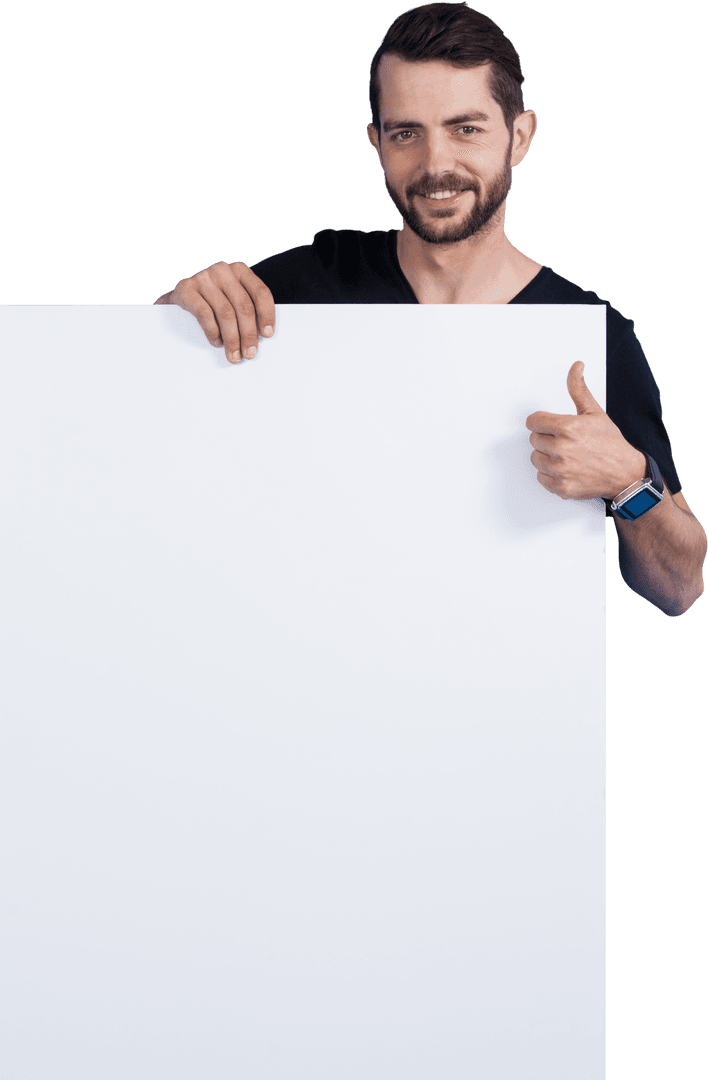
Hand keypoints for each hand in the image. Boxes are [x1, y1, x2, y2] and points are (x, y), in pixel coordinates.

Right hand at [154, 261, 275, 363]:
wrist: (181, 293)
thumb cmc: (212, 298)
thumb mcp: (232, 297)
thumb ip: (246, 309)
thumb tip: (262, 336)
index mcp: (240, 270)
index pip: (260, 292)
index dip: (267, 315)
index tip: (268, 334)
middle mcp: (222, 270)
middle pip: (243, 306)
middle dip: (249, 334)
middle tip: (250, 353)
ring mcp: (203, 277)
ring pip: (226, 313)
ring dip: (232, 339)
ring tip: (234, 355)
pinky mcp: (186, 288)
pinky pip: (204, 314)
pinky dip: (213, 332)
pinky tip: (217, 342)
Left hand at [526, 361, 646, 500]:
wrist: (625, 473)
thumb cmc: (611, 444)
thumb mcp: (595, 412)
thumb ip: (579, 389)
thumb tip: (576, 367)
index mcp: (568, 428)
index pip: (533, 421)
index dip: (542, 422)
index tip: (550, 426)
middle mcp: (562, 449)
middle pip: (533, 440)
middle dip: (546, 438)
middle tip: (565, 441)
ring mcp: (560, 470)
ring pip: (535, 459)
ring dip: (546, 456)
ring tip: (566, 455)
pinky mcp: (560, 487)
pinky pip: (541, 477)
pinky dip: (550, 475)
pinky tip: (566, 469)